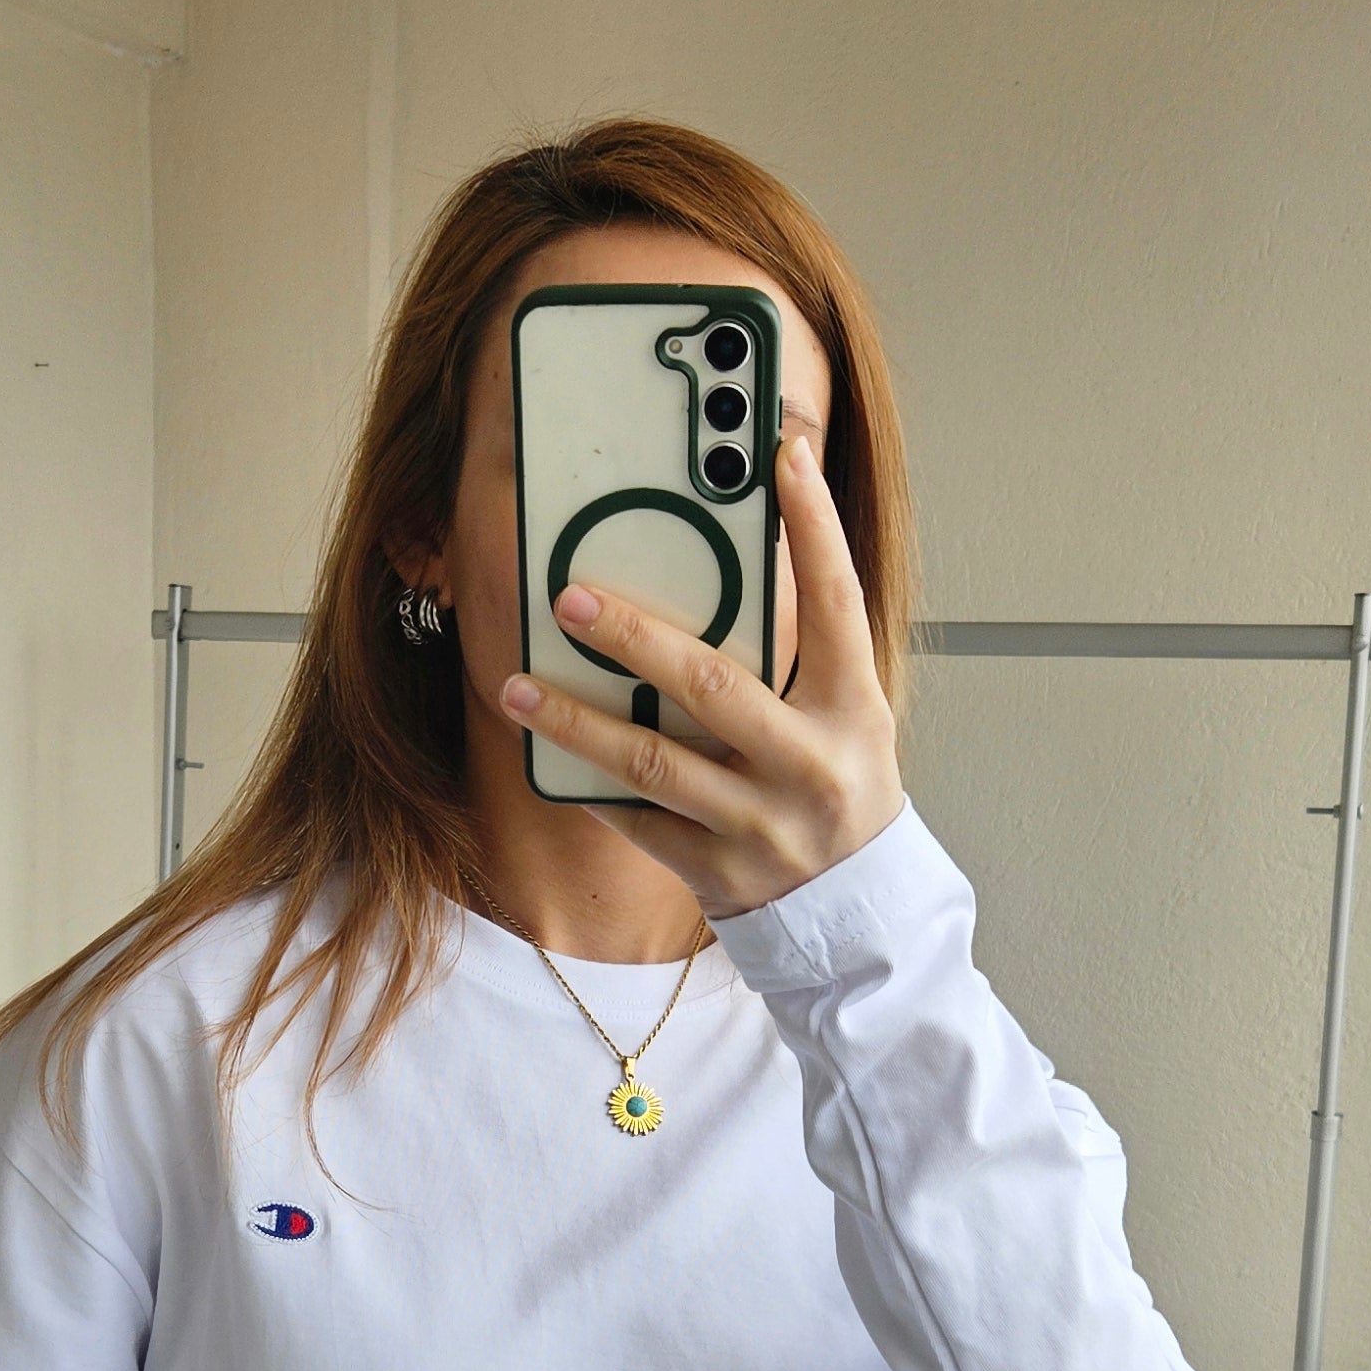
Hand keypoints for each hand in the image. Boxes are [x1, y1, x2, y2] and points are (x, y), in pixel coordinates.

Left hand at [499, 431, 903, 919]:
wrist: (850, 913)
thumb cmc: (836, 790)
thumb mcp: (842, 716)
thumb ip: (794, 654)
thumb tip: (726, 565)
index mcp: (852, 708)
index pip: (837, 601)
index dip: (814, 527)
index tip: (782, 457)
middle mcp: (809, 762)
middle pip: (713, 685)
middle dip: (634, 638)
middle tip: (569, 598)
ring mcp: (760, 821)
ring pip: (654, 762)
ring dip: (577, 722)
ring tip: (518, 687)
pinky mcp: (715, 869)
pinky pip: (638, 820)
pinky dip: (589, 784)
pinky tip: (544, 752)